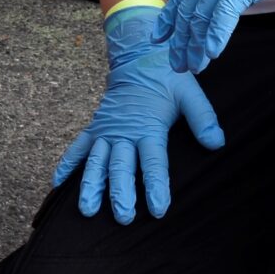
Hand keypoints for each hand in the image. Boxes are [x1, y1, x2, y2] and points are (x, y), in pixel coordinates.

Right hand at [50, 4, 224, 223]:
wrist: (138, 56)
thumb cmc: (167, 78)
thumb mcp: (190, 93)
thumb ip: (202, 118)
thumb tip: (217, 143)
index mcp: (149, 127)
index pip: (153, 162)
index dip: (156, 186)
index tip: (158, 209)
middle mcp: (124, 132)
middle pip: (121, 167)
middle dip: (120, 193)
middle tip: (123, 218)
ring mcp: (106, 131)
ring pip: (96, 162)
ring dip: (91, 186)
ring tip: (87, 210)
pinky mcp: (95, 128)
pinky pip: (78, 148)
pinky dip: (67, 164)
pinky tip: (57, 184)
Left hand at [160, 0, 274, 74]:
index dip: (170, 19)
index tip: (160, 38)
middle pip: (189, 11)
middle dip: (181, 40)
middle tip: (177, 64)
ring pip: (202, 16)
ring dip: (195, 45)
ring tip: (191, 66)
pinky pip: (224, 13)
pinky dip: (216, 35)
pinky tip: (211, 53)